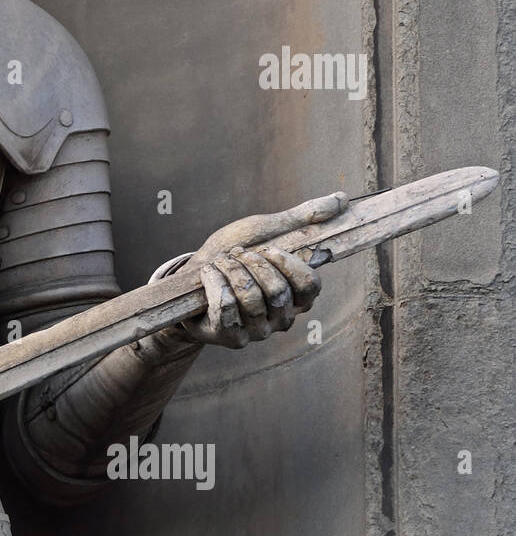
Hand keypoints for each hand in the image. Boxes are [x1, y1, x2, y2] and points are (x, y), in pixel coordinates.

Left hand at [177, 192, 345, 349]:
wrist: (190, 278)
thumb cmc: (233, 254)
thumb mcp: (267, 230)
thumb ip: (303, 217)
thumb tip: (343, 198)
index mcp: (298, 296)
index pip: (310, 285)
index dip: (287, 264)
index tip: (268, 248)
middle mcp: (283, 318)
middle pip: (277, 291)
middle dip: (251, 263)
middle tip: (236, 254)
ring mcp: (258, 332)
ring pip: (250, 298)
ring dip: (230, 270)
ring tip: (220, 261)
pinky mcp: (232, 337)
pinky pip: (225, 307)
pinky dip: (213, 281)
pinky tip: (208, 273)